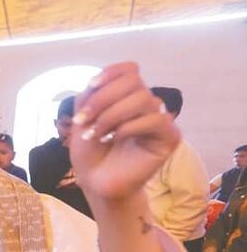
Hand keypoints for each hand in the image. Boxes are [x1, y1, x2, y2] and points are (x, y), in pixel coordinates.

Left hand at [70, 62, 179, 202]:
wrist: (96, 182)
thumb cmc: (90, 152)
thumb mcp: (82, 118)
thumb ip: (91, 95)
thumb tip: (102, 80)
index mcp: (126, 97)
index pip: (130, 70)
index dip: (111, 72)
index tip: (91, 85)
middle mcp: (145, 104)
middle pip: (134, 81)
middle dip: (103, 98)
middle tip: (84, 120)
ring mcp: (159, 120)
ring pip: (144, 99)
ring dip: (112, 115)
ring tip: (96, 134)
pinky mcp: (169, 137)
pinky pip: (156, 119)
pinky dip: (129, 127)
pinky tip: (114, 139)